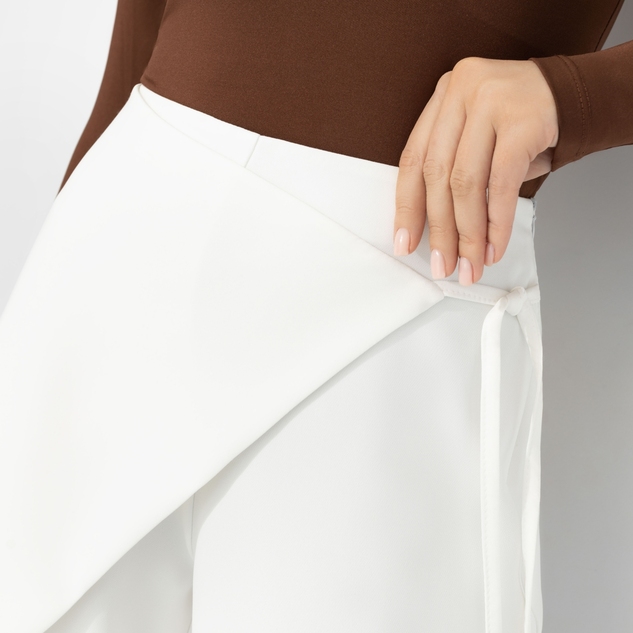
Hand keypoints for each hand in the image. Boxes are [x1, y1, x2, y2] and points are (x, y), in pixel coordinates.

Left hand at [393, 57, 558, 284]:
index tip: (404, 243)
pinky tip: (494, 247)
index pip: (414, 159)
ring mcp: (491, 101)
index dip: (407, 207)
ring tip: (470, 264)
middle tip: (442, 265)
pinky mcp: (523, 121)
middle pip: (438, 175)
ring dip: (468, 234)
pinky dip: (497, 223)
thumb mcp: (479, 139)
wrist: (583, 95)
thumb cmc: (523, 124)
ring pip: (467, 183)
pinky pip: (501, 184)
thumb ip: (454, 173)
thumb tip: (437, 235)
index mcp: (444, 95)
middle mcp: (462, 90)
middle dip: (440, 230)